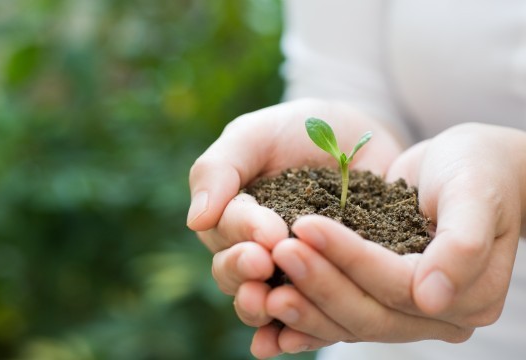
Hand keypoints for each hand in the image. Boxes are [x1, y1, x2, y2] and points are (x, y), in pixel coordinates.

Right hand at [186, 99, 402, 350]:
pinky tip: (285, 345)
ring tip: (272, 305)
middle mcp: (255, 249)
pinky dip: (295, 334)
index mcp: (233, 215)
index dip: (243, 234)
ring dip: (261, 309)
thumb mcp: (256, 135)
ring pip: (263, 301)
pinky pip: (307, 316)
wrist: (360, 138)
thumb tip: (195, 220)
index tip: (269, 233)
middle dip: (244, 273)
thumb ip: (219, 169)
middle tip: (264, 264)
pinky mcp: (326, 285)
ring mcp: (290, 271)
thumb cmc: (301, 128)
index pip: (225, 232)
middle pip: (235, 273)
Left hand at [250, 123, 524, 356]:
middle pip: (368, 313)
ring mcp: (406, 311)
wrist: (469, 167)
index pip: (398, 284)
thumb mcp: (476, 194)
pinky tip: (269, 311)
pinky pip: (339, 316)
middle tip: (276, 252)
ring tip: (260, 285)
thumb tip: (431, 297)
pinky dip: (305, 316)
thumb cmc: (479, 171)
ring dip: (303, 304)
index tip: (305, 225)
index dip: (350, 258)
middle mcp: (437, 314)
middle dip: (318, 283)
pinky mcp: (378, 297)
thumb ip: (461, 245)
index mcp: (470, 294)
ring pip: (348, 322)